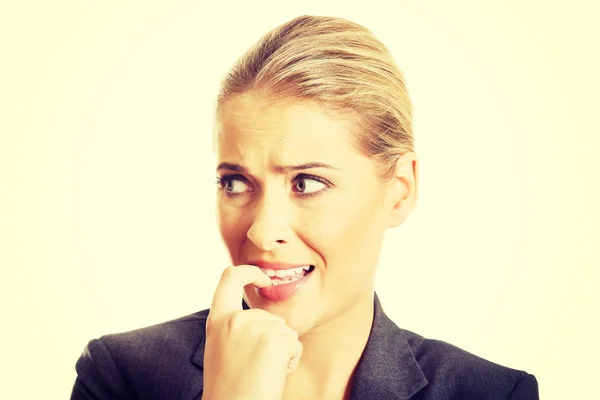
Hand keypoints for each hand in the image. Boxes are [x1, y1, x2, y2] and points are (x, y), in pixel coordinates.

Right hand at [202, 265, 302, 399]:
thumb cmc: (230, 389)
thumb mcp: (221, 350)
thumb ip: (235, 328)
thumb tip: (260, 316)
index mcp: (217, 321)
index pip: (230, 278)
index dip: (250, 272)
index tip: (264, 277)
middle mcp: (235, 320)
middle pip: (270, 316)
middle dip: (274, 339)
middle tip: (256, 368)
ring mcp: (255, 328)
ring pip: (285, 331)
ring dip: (281, 352)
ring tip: (261, 373)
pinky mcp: (274, 340)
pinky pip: (295, 345)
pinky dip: (290, 362)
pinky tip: (272, 377)